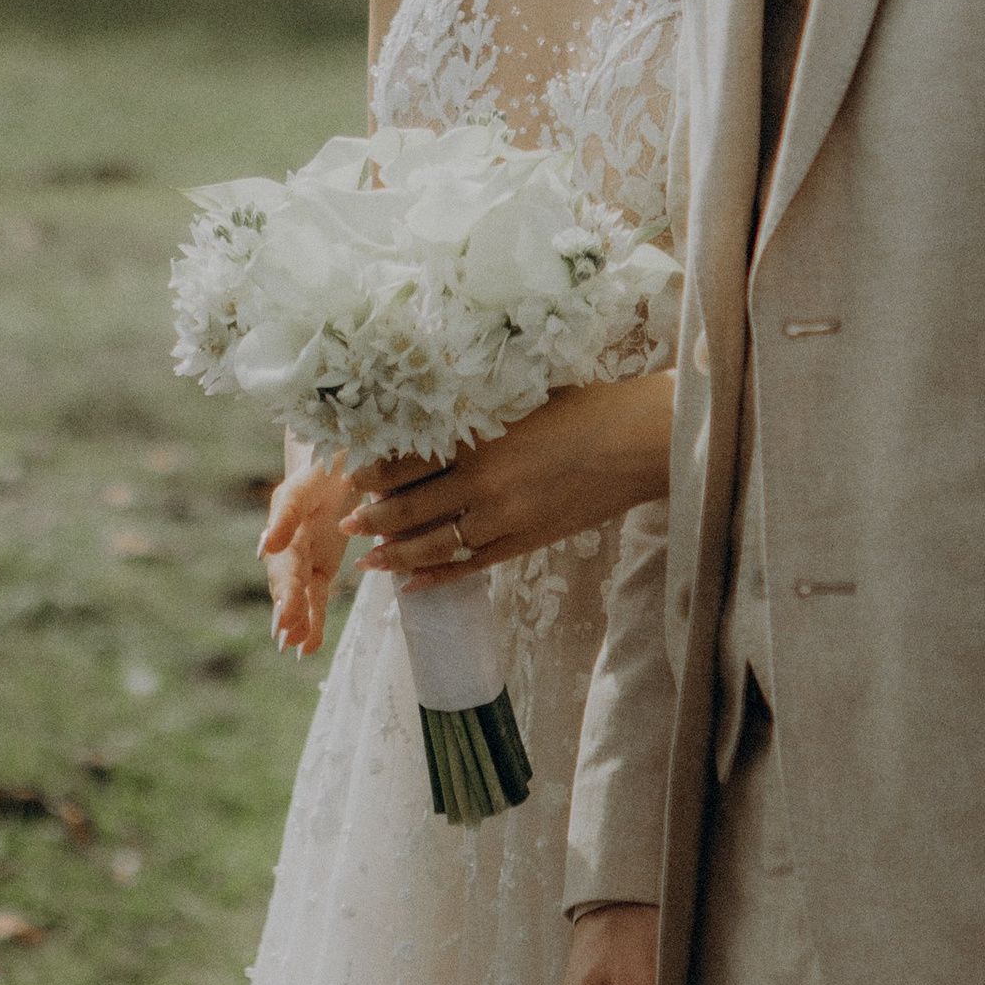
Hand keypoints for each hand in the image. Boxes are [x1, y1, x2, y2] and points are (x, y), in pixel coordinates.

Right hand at [258, 450, 357, 657]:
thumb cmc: (325, 464)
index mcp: (284, 519)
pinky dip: (312, 622)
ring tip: (294, 647)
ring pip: (299, 595)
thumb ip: (287, 514)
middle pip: (287, 580)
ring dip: (297, 621)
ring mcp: (304, 557)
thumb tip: (264, 548)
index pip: (285, 559)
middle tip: (285, 635)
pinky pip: (315, 599)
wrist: (342, 458)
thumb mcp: (308, 481)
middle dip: (287, 608)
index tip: (285, 611)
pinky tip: (307, 649)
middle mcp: (289, 542)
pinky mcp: (320, 567)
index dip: (286, 586)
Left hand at [354, 374, 675, 586]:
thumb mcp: (520, 399)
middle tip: (347, 524)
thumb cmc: (585, 408)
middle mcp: (483, 484)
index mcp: (478, 440)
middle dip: (371, 519)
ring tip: (369, 560)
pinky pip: (469, 567)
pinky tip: (412, 585)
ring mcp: (503, 520)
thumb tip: (431, 423)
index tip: (352, 475)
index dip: (372, 474)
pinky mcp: (524, 543)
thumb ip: (475, 414)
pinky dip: (436, 577)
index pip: (405, 464)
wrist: (637, 444)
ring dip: (395, 554)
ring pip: (433, 544)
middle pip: (409, 509)